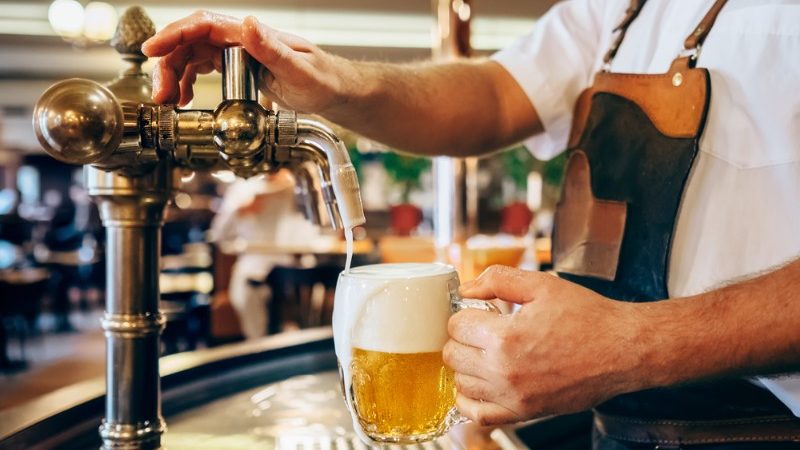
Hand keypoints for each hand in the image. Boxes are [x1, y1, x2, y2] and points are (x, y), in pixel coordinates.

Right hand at [142, 11, 353, 111]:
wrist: (333, 90)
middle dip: (168, 65)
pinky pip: (201, 68)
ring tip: (168, 102)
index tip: (153, 49)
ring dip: (173, 76)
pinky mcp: (236, 67)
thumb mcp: (299, 69)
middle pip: (190, 43)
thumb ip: (272, 49)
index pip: (203, 26)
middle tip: (161, 95)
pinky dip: (186, 82)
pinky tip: (182, 99)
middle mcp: (240, 40)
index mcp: (251, 35)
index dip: (174, 35)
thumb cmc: (322, 79)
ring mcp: (236, 52)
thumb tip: (248, 24)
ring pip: (191, 56)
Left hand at [444, 266, 644, 425]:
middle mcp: (504, 372)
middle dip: (463, 337)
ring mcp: (513, 396)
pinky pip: (478, 415)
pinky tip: (479, 384)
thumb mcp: (541, 284)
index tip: (480, 311)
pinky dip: (470, 401)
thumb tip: (465, 289)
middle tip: (481, 329)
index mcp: (505, 337)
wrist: (623, 350)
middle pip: (453, 355)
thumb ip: (497, 280)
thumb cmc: (588, 317)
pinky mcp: (524, 413)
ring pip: (460, 384)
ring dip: (466, 366)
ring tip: (485, 352)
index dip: (466, 313)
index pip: (456, 326)